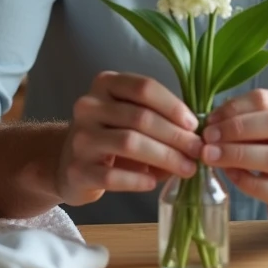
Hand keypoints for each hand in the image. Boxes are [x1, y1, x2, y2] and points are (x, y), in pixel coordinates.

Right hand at [55, 71, 202, 206]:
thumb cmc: (110, 136)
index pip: (144, 88)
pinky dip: (138, 179)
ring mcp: (80, 138)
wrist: (68, 163)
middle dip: (176, 136)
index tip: (195, 125)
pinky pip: (113, 175)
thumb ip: (158, 118)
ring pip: (130, 143)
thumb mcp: (130, 117)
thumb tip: (196, 136)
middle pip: (141, 117)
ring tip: (186, 168)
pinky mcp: (77, 170)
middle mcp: (88, 106)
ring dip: (165, 157)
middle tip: (198, 151)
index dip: (173, 105)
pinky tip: (153, 182)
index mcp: (105, 84)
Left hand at [200, 89, 267, 231]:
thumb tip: (212, 120)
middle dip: (236, 128)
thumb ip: (245, 121)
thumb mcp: (267, 131)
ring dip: (236, 154)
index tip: (210, 119)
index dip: (234, 108)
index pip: (266, 100)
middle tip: (208, 137)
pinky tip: (229, 175)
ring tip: (210, 156)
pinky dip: (246, 181)